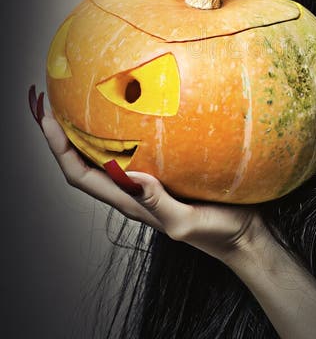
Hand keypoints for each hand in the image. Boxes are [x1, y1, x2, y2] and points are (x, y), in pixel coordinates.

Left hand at [30, 88, 263, 265]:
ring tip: (80, 101)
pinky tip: (132, 112)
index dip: (59, 149)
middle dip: (63, 135)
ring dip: (86, 132)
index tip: (47, 119)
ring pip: (105, 156)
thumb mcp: (188, 223)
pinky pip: (134, 150)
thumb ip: (160, 204)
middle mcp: (132, 191)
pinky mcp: (169, 173)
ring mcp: (149, 183)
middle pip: (83, 163)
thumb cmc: (219, 233)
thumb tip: (134, 177)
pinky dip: (121, 131)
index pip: (80, 175)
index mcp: (131, 203)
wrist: (246, 237)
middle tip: (52, 101)